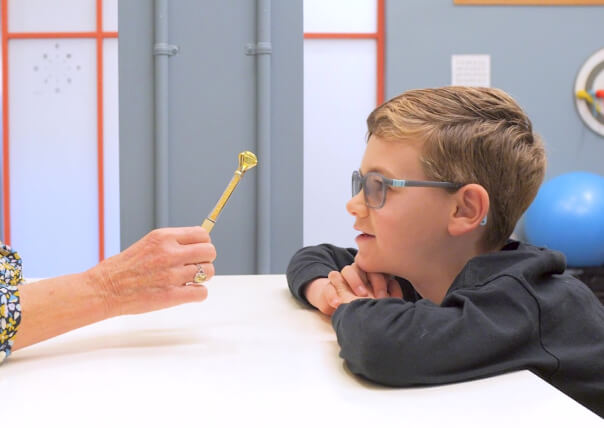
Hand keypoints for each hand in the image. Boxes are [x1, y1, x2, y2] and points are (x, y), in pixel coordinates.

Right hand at [88, 226, 215, 315]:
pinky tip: (187, 292)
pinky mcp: (171, 296)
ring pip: (208, 272)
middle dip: (206, 260)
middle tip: (195, 266)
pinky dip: (198, 294)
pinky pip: (202, 293)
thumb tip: (198, 243)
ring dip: (202, 278)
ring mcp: (171, 275)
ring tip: (188, 280)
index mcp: (163, 237)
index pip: (202, 234)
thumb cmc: (124, 267)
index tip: (198, 250)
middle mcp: (169, 253)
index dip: (204, 243)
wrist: (105, 288)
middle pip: (210, 252)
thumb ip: (172, 242)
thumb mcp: (148, 243)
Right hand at [304, 263, 402, 314]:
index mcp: (372, 275)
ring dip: (353, 282)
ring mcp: (344, 277)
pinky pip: (330, 282)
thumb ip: (391, 295)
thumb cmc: (365, 304)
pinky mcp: (331, 284)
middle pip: (363, 267)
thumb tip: (397, 294)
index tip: (383, 298)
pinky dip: (333, 292)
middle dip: (369, 280)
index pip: (378, 270)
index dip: (381, 282)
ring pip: (347, 270)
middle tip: (369, 296)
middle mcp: (359, 272)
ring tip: (356, 297)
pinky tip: (337, 303)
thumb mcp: (379, 302)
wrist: (342, 307)